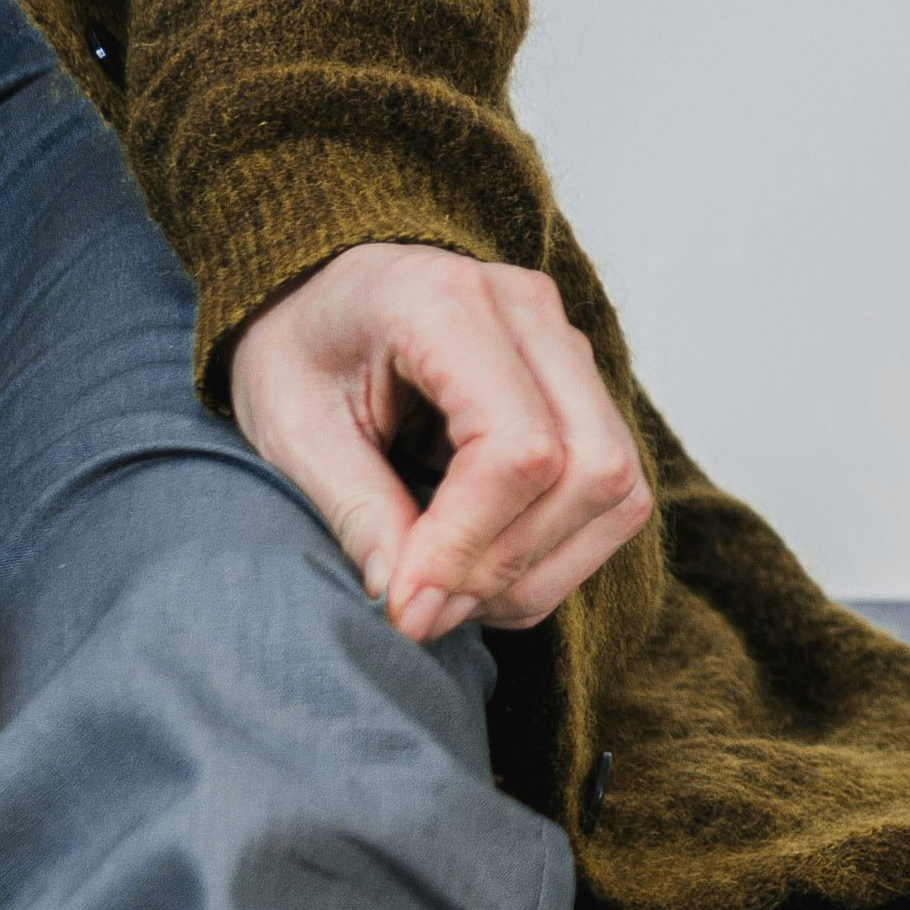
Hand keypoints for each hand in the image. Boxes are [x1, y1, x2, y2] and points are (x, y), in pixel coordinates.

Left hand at [227, 240, 660, 644]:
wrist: (321, 299)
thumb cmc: (300, 351)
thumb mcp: (292, 429)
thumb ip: (355, 510)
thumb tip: (410, 605)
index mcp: (444, 301)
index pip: (515, 444)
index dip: (469, 543)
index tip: (406, 606)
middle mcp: (528, 311)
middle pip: (590, 466)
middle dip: (508, 564)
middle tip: (423, 610)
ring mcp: (567, 346)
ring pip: (616, 487)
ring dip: (539, 569)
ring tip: (449, 594)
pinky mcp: (583, 389)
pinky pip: (614, 494)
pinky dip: (555, 558)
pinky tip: (483, 569)